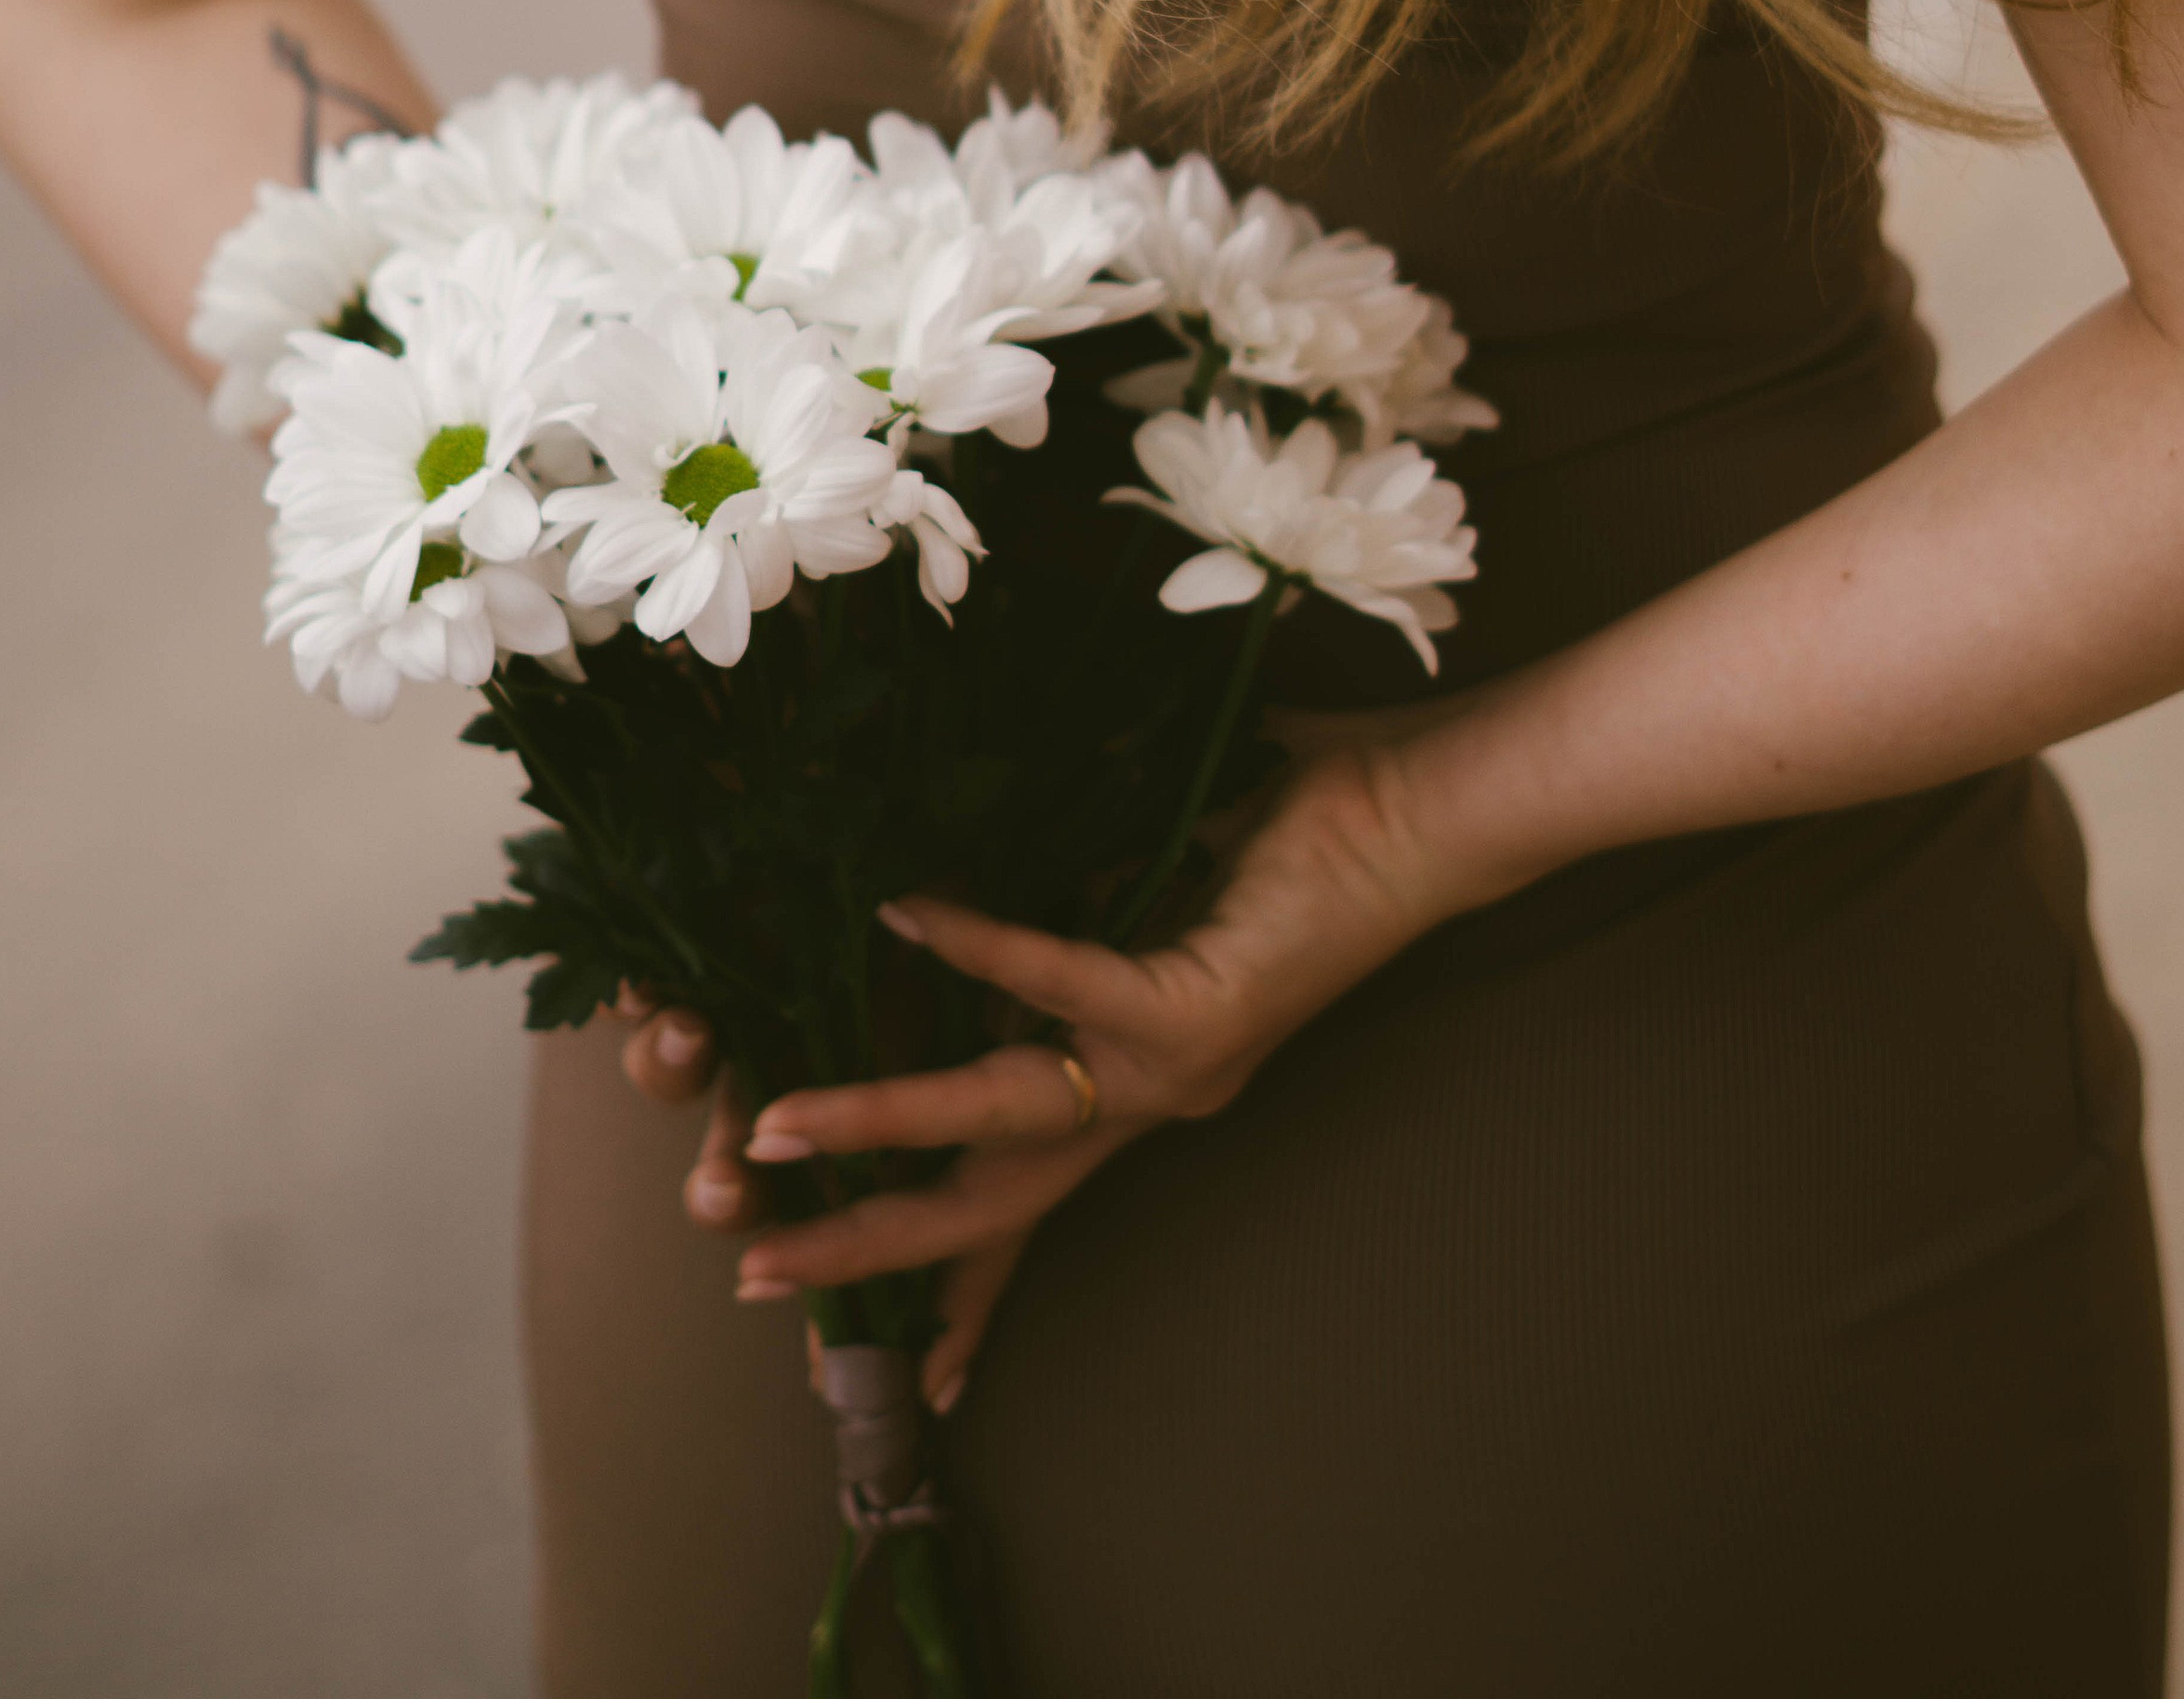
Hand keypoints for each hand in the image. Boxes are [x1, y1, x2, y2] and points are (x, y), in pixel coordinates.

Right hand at [726, 744, 1441, 1410]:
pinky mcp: (1197, 1003)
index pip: (1025, 1198)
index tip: (901, 1366)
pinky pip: (1064, 980)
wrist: (1428, 817)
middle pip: (987, 1199)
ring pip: (1000, 1111)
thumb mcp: (1146, 893)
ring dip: (880, 1116)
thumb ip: (1058, 918)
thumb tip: (930, 900)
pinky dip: (979, 943)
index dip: (959, 1283)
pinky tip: (903, 911)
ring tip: (778, 1118)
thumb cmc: (1301, 838)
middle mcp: (1153, 1098)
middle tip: (755, 1273)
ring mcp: (1173, 1063)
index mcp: (1141, 1086)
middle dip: (866, 1242)